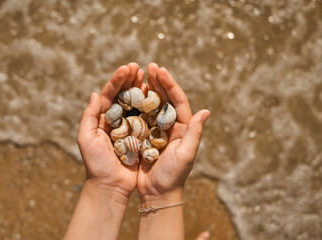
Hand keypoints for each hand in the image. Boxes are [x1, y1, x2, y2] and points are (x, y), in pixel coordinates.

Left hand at [77, 63, 145, 199]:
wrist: (110, 186)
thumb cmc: (96, 164)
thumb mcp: (87, 139)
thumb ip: (89, 116)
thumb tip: (95, 93)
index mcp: (102, 118)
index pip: (109, 94)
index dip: (117, 80)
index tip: (127, 67)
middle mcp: (115, 120)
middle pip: (123, 95)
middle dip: (130, 80)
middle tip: (139, 67)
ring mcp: (128, 127)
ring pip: (135, 104)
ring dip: (141, 89)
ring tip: (148, 76)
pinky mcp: (140, 136)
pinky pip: (146, 118)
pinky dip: (150, 106)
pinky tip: (156, 96)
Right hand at [137, 63, 209, 205]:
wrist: (157, 193)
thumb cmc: (173, 176)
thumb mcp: (186, 155)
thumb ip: (194, 133)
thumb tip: (206, 111)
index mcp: (183, 128)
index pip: (178, 101)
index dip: (170, 84)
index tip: (160, 70)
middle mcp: (171, 126)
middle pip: (166, 99)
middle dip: (159, 81)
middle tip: (150, 66)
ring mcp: (157, 130)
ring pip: (153, 105)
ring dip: (148, 89)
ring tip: (141, 75)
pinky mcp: (145, 136)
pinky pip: (141, 116)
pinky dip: (137, 104)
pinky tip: (131, 94)